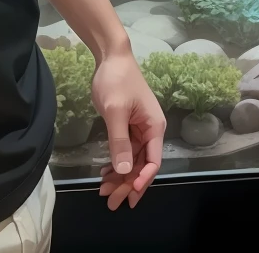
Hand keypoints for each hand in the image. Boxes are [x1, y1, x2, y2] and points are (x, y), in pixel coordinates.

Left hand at [92, 47, 163, 210]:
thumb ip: (120, 142)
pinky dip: (116, 164)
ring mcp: (138, 129)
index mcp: (154, 126)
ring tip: (104, 192)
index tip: (129, 194)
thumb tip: (125, 171)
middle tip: (111, 202)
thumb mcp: (116, 111)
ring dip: (120, 176)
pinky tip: (105, 174)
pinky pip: (124, 151)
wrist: (110, 57)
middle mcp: (150, 130)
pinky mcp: (127, 126)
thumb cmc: (116, 81)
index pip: (153, 161)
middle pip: (142, 164)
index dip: (142, 180)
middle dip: (127, 184)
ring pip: (132, 160)